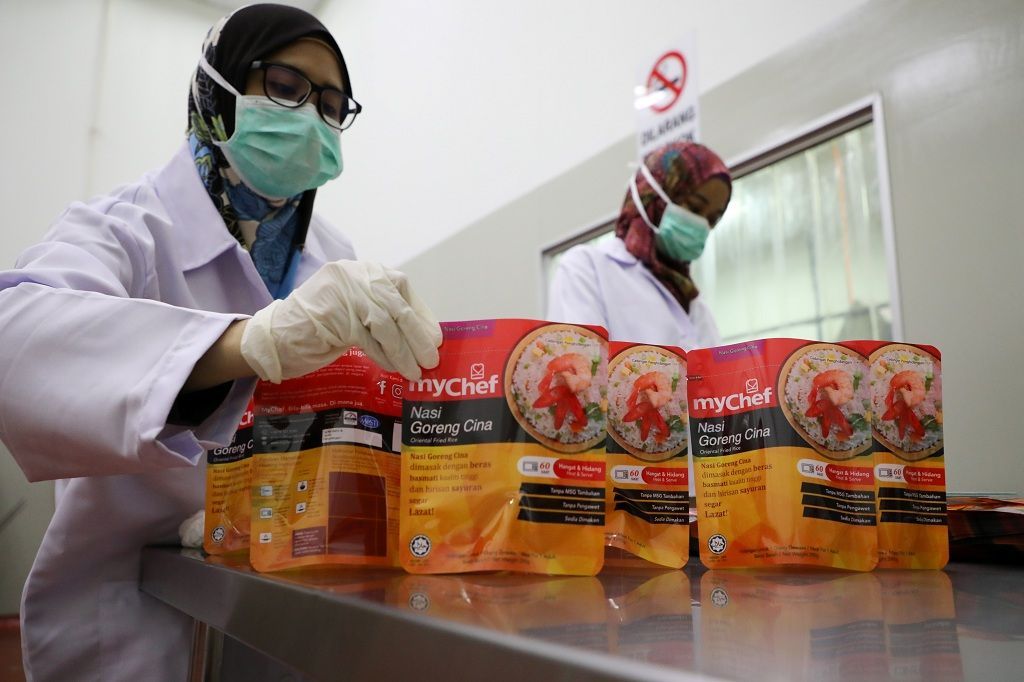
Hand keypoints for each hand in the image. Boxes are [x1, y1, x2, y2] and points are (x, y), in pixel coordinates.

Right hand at [240, 260, 441, 382]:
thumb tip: (422, 333)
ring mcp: (343, 293)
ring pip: (385, 324)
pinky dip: (383, 355)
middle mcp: (355, 275)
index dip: (421, 316)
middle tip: (431, 359)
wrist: (274, 337)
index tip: (435, 338)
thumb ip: (382, 312)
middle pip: (396, 307)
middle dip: (417, 337)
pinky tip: (393, 367)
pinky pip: (368, 338)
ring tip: (415, 371)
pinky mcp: (334, 316)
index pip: (401, 288)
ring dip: (404, 351)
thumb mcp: (355, 311)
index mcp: (362, 270)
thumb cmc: (319, 327)